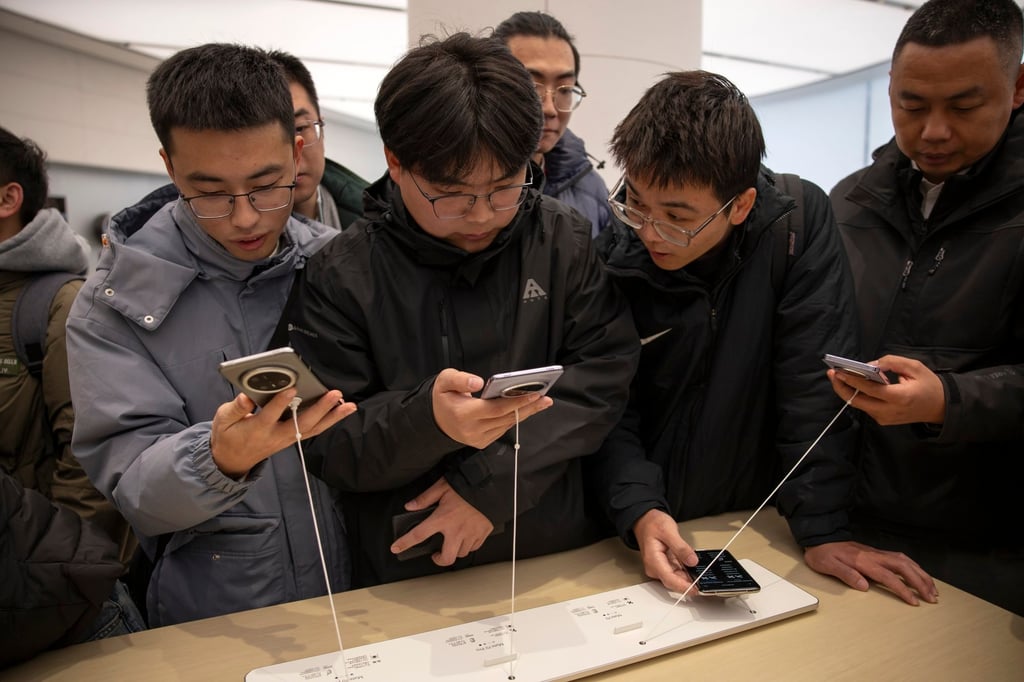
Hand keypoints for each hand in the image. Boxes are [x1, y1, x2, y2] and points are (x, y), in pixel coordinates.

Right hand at [210, 388, 354, 477]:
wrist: (232, 460)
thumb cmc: (228, 435)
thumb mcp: (223, 420)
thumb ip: (236, 408)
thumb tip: (246, 397)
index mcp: (257, 428)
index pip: (270, 414)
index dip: (281, 402)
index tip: (292, 388)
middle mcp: (276, 435)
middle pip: (301, 423)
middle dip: (320, 408)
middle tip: (334, 394)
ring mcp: (286, 439)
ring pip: (313, 429)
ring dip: (332, 417)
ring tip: (349, 405)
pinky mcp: (292, 439)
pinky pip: (313, 430)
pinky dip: (329, 421)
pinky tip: (341, 411)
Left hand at [391, 477, 493, 565]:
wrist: (493, 485)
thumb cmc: (467, 485)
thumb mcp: (442, 486)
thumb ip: (425, 498)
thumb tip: (410, 506)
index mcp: (443, 518)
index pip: (419, 534)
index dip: (405, 543)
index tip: (396, 548)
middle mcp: (457, 530)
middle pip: (446, 557)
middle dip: (440, 560)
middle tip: (437, 554)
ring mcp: (471, 533)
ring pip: (460, 553)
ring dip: (454, 550)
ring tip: (452, 541)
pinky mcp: (483, 533)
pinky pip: (474, 547)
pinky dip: (468, 545)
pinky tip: (466, 537)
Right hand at [431, 368, 552, 448]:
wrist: (435, 420)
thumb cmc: (443, 397)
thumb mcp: (444, 381)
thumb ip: (460, 379)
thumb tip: (478, 382)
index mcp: (463, 414)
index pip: (495, 409)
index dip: (516, 402)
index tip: (534, 393)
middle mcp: (471, 430)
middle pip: (506, 418)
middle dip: (528, 407)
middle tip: (546, 398)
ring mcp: (477, 439)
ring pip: (507, 424)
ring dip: (525, 413)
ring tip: (541, 401)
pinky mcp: (482, 442)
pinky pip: (503, 429)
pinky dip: (515, 418)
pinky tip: (526, 409)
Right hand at [633, 509, 698, 592]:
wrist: (645, 520)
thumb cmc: (653, 524)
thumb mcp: (669, 531)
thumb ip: (681, 547)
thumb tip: (692, 561)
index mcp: (653, 560)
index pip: (669, 579)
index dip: (684, 587)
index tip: (697, 589)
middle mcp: (655, 567)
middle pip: (674, 582)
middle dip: (689, 583)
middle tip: (705, 580)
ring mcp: (659, 568)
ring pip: (677, 578)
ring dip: (689, 578)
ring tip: (702, 573)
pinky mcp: (664, 566)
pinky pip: (677, 573)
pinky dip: (686, 572)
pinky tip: (695, 569)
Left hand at [804, 541, 937, 605]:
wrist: (820, 537)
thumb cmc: (822, 553)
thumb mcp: (827, 565)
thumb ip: (845, 574)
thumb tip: (864, 585)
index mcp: (863, 561)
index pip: (888, 576)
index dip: (903, 589)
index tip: (914, 601)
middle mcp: (874, 555)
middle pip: (903, 567)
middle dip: (920, 582)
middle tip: (932, 597)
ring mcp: (877, 553)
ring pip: (905, 561)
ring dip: (921, 574)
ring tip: (932, 588)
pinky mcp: (877, 553)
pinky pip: (901, 558)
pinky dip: (914, 567)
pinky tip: (919, 574)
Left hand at [828, 354, 944, 425]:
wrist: (940, 408)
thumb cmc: (929, 385)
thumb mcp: (914, 367)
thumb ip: (892, 362)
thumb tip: (871, 364)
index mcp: (900, 397)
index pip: (870, 389)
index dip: (852, 380)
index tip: (838, 371)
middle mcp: (890, 411)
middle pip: (858, 401)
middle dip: (842, 387)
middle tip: (831, 374)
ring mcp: (885, 418)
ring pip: (860, 405)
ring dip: (849, 391)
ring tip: (840, 376)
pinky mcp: (883, 420)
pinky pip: (867, 407)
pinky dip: (859, 395)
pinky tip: (856, 383)